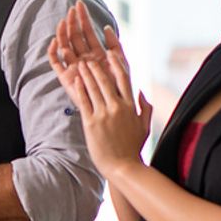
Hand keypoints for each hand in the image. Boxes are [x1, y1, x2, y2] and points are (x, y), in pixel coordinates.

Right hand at [47, 0, 123, 117]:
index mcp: (96, 54)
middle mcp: (83, 58)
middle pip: (74, 36)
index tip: (79, 5)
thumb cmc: (120, 89)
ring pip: (64, 45)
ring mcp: (73, 67)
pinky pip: (55, 62)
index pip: (87, 32)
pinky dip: (53, 52)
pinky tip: (56, 41)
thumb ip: (116, 46)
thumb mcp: (122, 64)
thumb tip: (106, 28)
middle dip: (73, 22)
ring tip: (64, 21)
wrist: (113, 110)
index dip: (83, 19)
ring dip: (63, 33)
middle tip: (71, 9)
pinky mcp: (65, 77)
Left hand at [71, 56, 152, 177]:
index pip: (124, 79)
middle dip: (96, 67)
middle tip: (89, 58)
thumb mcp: (144, 126)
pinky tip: (75, 81)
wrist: (122, 167)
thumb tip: (141, 92)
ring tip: (80, 65)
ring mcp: (103, 115)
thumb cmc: (133, 148)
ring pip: (93, 89)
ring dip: (86, 75)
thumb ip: (145, 107)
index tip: (110, 54)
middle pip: (105, 81)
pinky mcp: (91, 123)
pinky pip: (84, 102)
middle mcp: (117, 108)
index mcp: (131, 106)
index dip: (116, 64)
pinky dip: (79, 90)